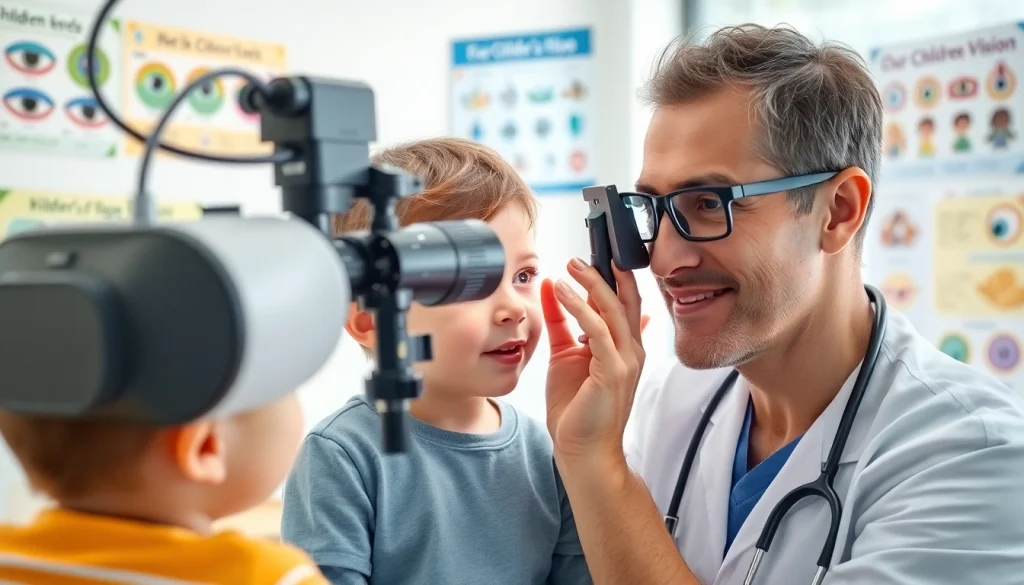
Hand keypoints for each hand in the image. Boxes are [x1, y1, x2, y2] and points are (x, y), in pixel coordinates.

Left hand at [542, 258, 644, 464]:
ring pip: (614, 310)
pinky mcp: (613, 371)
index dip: (611, 278)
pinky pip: (598, 329)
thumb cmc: (576, 410)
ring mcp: (626, 361)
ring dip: (590, 284)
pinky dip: (579, 307)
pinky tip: (561, 292)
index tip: (591, 257)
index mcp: (624, 347)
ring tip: (569, 266)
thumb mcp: (565, 356)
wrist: (582, 451)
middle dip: (605, 273)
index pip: (624, 303)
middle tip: (580, 256)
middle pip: (626, 300)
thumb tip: (551, 289)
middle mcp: (631, 351)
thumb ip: (561, 323)